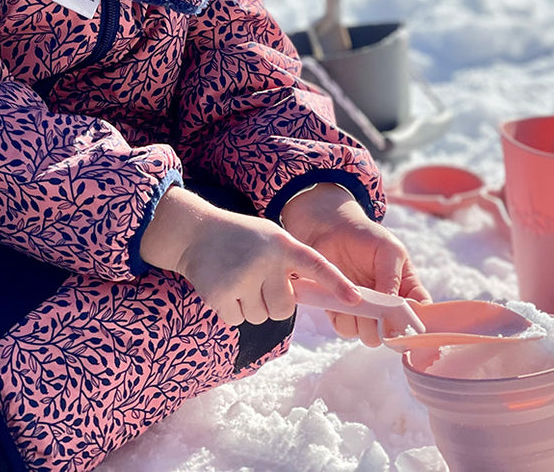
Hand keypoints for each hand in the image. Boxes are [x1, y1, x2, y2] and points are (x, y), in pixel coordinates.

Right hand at [139, 186, 360, 327]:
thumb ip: (293, 263)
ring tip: (238, 279)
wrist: (196, 232)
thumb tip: (318, 296)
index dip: (337, 284)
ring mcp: (242, 278)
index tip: (356, 299)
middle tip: (257, 281)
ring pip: (262, 317)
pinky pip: (239, 321)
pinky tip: (224, 288)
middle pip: (284, 309)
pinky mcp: (221, 295)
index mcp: (284, 244)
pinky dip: (232, 311)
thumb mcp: (272, 239)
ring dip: (251, 307)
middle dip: (273, 303)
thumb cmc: (242, 238)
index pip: (317, 265)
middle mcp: (266, 260)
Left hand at [280, 183, 430, 346]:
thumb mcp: (388, 250)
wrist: (331, 229)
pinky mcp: (341, 313)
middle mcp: (387, 307)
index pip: (421, 314)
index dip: (416, 322)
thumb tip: (393, 309)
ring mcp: (365, 312)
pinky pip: (345, 329)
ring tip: (354, 296)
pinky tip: (340, 297)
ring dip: (362, 322)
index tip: (404, 319)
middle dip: (384, 324)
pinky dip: (342, 318)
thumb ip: (392, 279)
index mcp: (407, 290)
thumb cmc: (367, 236)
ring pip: (369, 337)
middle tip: (373, 305)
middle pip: (393, 334)